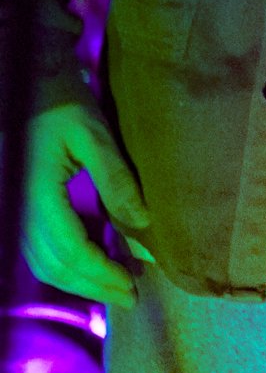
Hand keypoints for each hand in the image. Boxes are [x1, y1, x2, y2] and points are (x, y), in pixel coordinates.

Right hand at [21, 99, 148, 307]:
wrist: (28, 77)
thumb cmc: (62, 101)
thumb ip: (115, 179)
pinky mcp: (21, 204)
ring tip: (117, 281)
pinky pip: (39, 246)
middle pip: (53, 266)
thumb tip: (142, 224)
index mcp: (37, 195)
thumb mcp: (94, 134)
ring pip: (43, 262)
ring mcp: (16, 208)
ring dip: (79, 277)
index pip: (71, 251)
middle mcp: (20, 209)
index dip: (102, 274)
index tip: (132, 286)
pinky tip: (96, 256)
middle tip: (129, 295)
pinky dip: (67, 260)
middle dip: (92, 285)